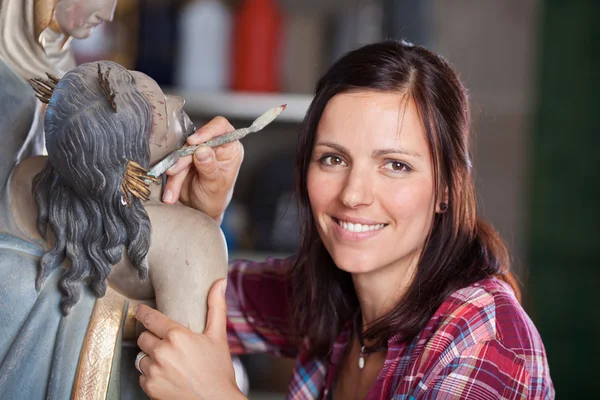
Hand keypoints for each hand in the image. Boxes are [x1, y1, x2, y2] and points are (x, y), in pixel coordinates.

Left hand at [135, 280, 244, 399]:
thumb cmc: (218, 372)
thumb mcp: (218, 337)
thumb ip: (216, 307)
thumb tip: (220, 283)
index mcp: (177, 336)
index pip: (151, 318)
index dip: (143, 312)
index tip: (139, 310)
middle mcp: (162, 352)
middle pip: (143, 337)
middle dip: (152, 338)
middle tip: (165, 344)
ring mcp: (154, 371)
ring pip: (141, 357)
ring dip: (151, 358)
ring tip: (168, 363)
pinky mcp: (149, 387)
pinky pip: (142, 375)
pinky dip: (151, 375)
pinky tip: (167, 376)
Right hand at [162, 117, 243, 223]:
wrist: (201, 211)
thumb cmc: (215, 199)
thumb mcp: (215, 185)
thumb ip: (210, 168)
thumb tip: (203, 150)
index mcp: (230, 149)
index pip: (221, 128)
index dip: (207, 131)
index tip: (193, 141)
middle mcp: (215, 146)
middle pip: (196, 141)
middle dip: (183, 159)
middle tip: (173, 172)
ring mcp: (199, 151)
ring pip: (182, 152)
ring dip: (174, 172)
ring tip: (172, 192)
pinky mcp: (185, 158)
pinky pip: (174, 161)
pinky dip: (171, 177)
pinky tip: (171, 192)